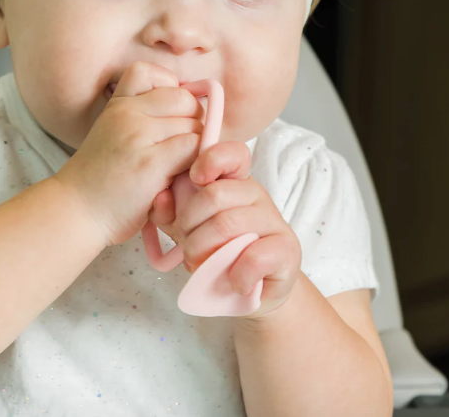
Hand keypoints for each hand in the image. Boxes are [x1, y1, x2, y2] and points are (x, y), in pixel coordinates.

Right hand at [54, 61, 204, 247]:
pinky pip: (194, 147)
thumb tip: (192, 104)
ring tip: (177, 168)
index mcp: (118, 104)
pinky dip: (196, 163)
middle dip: (192, 122)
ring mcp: (138, 135)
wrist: (76, 212)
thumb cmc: (101, 180)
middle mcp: (127, 113)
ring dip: (196, 148)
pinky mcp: (151, 162)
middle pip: (185, 100)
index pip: (153, 72)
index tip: (168, 116)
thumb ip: (143, 117)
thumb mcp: (114, 134)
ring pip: (194, 125)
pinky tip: (179, 179)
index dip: (171, 90)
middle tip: (180, 148)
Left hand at [148, 141, 301, 320]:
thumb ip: (168, 212)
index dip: (211, 159)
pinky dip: (235, 275)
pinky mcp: (287, 249)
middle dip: (189, 226)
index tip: (195, 177)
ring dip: (204, 252)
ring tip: (201, 267)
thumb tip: (161, 197)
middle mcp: (255, 194)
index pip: (232, 153)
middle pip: (215, 194)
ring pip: (229, 224)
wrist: (246, 294)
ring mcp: (273, 220)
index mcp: (233, 182)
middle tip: (186, 248)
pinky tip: (233, 283)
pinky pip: (254, 256)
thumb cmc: (214, 254)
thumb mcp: (185, 230)